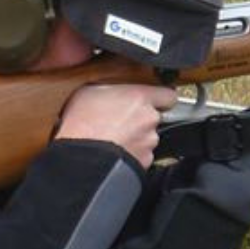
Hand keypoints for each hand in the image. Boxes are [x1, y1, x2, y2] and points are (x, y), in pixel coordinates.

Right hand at [55, 85, 175, 167]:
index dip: (160, 97)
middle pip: (154, 116)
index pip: (168, 94)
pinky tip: (115, 151)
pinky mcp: (144, 161)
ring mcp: (148, 142)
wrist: (81, 159)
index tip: (152, 99)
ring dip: (136, 136)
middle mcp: (149, 119)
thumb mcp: (88, 91)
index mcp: (139, 98)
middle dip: (141, 118)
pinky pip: (141, 154)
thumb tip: (110, 88)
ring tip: (113, 137)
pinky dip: (132, 153)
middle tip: (119, 119)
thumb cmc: (81, 125)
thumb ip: (110, 87)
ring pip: (148, 137)